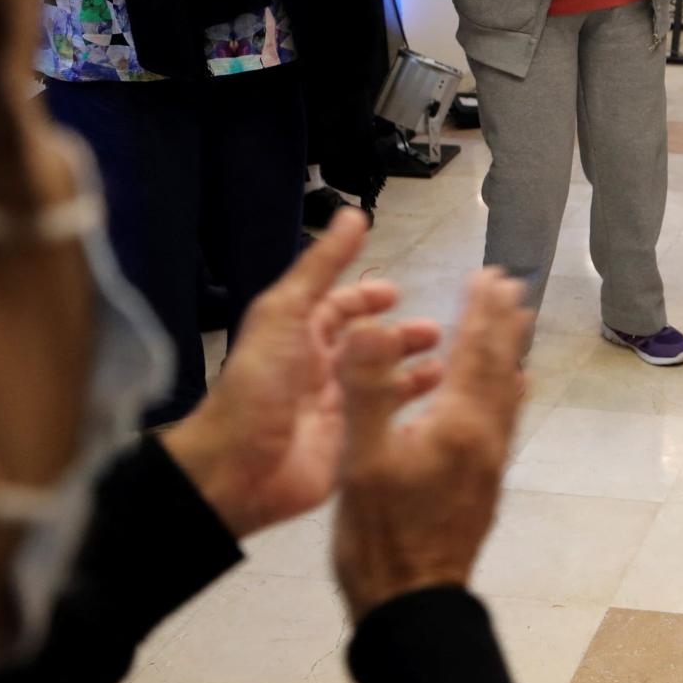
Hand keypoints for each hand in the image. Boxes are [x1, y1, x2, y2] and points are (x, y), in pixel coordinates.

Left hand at [160, 210, 439, 537]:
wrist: (238, 467)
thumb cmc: (259, 383)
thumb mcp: (285, 313)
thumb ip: (320, 267)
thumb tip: (353, 214)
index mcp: (298, 336)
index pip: (337, 308)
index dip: (366, 298)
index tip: (398, 293)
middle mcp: (319, 369)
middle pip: (366, 345)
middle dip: (400, 336)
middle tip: (435, 332)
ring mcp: (337, 408)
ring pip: (381, 382)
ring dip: (412, 370)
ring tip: (443, 364)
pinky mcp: (351, 444)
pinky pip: (385, 421)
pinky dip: (411, 410)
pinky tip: (435, 402)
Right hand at [332, 268, 532, 620]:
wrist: (413, 604)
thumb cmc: (382, 535)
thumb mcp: (362, 460)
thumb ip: (368, 390)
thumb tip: (369, 326)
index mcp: (459, 423)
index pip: (476, 351)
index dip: (481, 310)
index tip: (489, 274)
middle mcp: (485, 436)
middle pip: (501, 366)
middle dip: (503, 323)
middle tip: (510, 286)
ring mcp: (489, 463)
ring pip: (507, 393)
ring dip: (510, 353)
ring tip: (515, 325)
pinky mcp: (485, 485)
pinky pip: (504, 421)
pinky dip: (508, 393)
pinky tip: (511, 394)